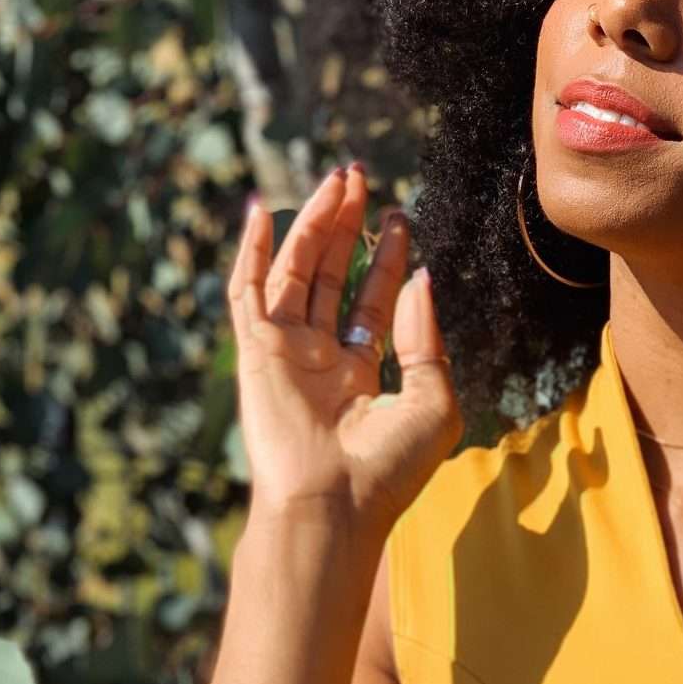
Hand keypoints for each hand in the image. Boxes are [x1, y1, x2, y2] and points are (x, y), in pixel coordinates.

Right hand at [226, 165, 462, 539]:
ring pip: (297, 271)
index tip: (401, 217)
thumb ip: (426, 338)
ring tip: (337, 180)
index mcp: (361, 373)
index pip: (372, 299)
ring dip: (313, 224)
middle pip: (333, 275)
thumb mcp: (433, 399)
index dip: (388, 258)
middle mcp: (319, 358)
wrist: (335, 504)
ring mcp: (286, 352)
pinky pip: (249, 290)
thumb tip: (423, 279)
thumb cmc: (388, 468)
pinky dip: (252, 249)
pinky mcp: (256, 351)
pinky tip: (263, 209)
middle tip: (360, 178)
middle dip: (348, 226)